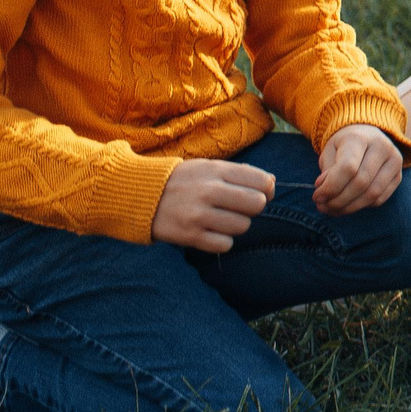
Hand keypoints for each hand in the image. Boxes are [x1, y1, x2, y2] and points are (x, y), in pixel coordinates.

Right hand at [151, 157, 275, 251]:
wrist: (139, 196)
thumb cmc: (182, 181)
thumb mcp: (208, 167)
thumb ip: (239, 172)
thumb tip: (271, 182)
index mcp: (216, 171)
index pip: (262, 181)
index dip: (267, 190)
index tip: (259, 193)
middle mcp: (209, 191)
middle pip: (257, 204)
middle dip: (254, 208)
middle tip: (240, 208)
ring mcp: (198, 215)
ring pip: (243, 226)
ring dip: (237, 225)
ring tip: (221, 219)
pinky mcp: (189, 236)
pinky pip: (224, 244)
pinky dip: (222, 241)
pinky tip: (211, 232)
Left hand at [314, 123, 402, 214]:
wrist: (366, 134)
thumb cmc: (343, 145)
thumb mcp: (329, 152)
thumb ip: (327, 172)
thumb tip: (325, 194)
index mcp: (360, 137)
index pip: (347, 167)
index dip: (331, 187)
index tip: (317, 197)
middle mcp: (382, 146)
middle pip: (360, 182)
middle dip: (338, 200)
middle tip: (323, 206)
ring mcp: (394, 161)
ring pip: (372, 193)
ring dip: (350, 207)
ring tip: (334, 209)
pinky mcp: (398, 175)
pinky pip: (380, 198)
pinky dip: (362, 206)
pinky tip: (349, 204)